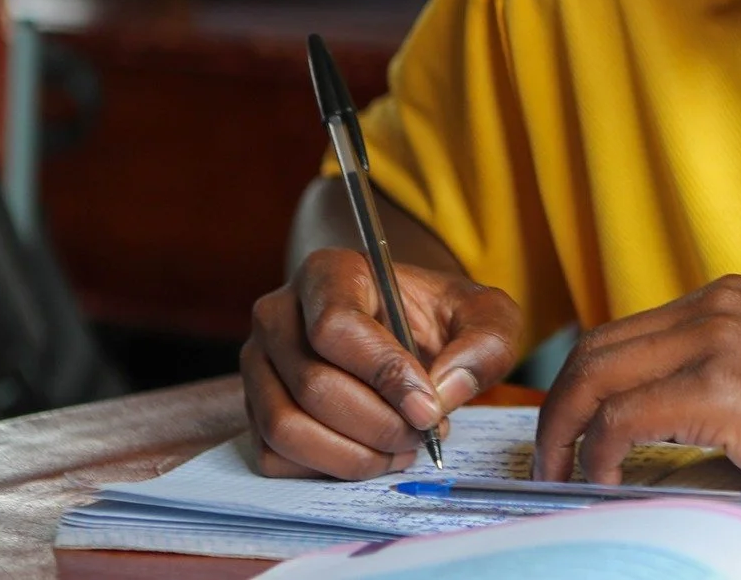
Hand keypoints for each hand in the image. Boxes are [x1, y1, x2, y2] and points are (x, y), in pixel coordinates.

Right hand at [242, 247, 523, 478]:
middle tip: (425, 432)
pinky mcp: (254, 409)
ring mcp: (258, 363)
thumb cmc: (443, 320)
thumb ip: (483, 345)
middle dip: (378, 424)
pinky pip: (274, 456)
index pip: (336, 327)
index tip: (428, 407)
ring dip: (353, 454)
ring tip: (404, 447)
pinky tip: (373, 455)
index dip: (384, 375)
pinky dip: (328, 468)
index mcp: (330, 273)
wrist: (412, 334)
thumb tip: (442, 392)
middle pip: (313, 384)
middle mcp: (279, 313)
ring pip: (286, 426)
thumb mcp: (486, 317)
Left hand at [535, 275, 740, 494]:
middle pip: (597, 347)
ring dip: (564, 430)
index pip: (623, 332)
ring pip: (597, 375)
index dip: (581, 383)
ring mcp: (717, 339)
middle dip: (558, 406)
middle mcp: (717, 305)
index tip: (567, 430)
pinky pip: (623, 419)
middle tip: (547, 459)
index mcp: (727, 298)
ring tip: (561, 474)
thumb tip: (620, 438)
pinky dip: (598, 454)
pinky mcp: (719, 385)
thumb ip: (699, 388)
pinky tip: (604, 480)